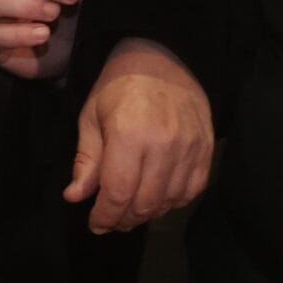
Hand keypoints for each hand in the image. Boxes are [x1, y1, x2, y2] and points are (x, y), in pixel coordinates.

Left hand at [69, 38, 213, 232]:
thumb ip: (86, 160)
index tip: (95, 225)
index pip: (118, 192)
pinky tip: (158, 198)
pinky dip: (174, 202)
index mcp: (128, 134)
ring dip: (148, 214)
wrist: (162, 58)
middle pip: (145, 203)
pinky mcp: (207, 148)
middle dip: (124, 219)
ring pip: (169, 201)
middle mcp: (163, 144)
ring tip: (132, 211)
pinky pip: (192, 190)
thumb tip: (75, 197)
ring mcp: (190, 147)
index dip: (105, 216)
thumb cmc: (118, 86)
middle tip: (112, 220)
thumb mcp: (91, 116)